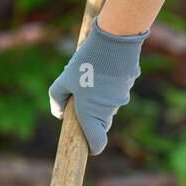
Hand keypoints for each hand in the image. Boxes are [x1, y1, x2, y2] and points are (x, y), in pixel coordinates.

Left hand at [49, 18, 148, 154]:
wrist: (115, 39)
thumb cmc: (86, 63)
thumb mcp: (65, 78)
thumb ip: (57, 97)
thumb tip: (58, 113)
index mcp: (92, 115)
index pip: (97, 144)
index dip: (91, 146)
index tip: (85, 142)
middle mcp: (109, 111)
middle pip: (100, 123)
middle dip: (90, 116)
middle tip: (77, 96)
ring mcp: (122, 98)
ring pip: (108, 105)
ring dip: (98, 97)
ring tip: (89, 74)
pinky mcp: (129, 83)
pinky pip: (116, 89)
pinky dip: (109, 84)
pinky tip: (103, 66)